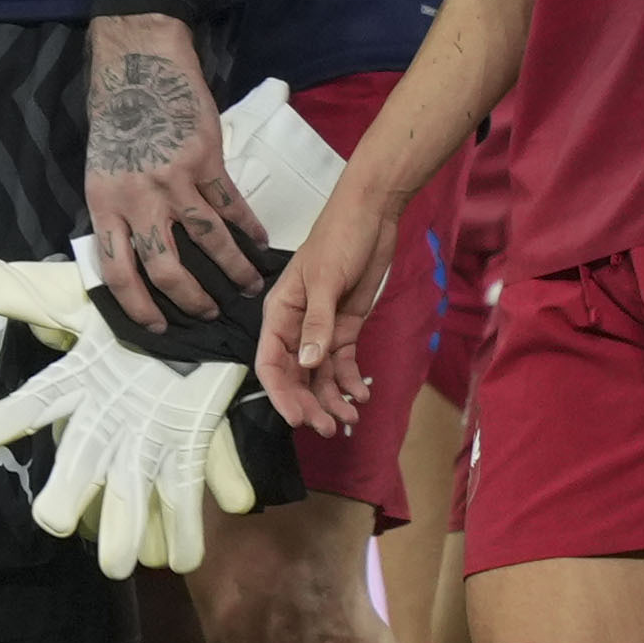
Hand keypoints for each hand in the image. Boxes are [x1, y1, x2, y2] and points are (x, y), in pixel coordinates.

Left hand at [85, 12, 260, 329]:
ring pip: (209, 242)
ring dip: (233, 270)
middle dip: (192, 299)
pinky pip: (231, 205)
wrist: (139, 67)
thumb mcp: (101, 171)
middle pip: (166, 268)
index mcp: (105, 204)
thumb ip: (117, 212)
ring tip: (249, 286)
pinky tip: (260, 243)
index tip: (158, 326)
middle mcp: (139, 199)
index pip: (118, 272)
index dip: (138, 306)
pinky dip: (249, 228)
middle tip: (210, 312)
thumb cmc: (117, 120)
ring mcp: (175, 180)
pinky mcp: (207, 161)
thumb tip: (135, 257)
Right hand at [258, 177, 404, 438]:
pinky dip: (350, 381)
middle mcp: (296, 326)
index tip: (297, 418)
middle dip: (309, 403)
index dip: (280, 393)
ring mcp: (322, 329)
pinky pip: (343, 363)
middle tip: (328, 427)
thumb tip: (307, 363)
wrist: (373, 215)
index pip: (271, 362)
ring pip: (320, 375)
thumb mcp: (326, 279)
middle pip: (296, 376)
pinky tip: (362, 395)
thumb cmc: (339, 237)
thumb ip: (317, 323)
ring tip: (349, 418)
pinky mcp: (345, 327)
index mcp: (280, 313)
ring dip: (332, 399)